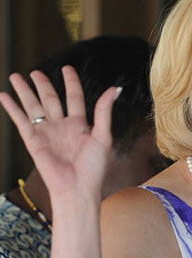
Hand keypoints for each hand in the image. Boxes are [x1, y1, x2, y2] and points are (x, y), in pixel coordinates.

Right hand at [0, 66, 120, 199]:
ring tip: (15, 76)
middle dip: (42, 84)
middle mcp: (61, 126)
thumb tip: (115, 89)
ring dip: (24, 91)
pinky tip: (4, 95)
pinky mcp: (33, 141)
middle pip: (50, 99)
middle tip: (35, 71)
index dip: (71, 82)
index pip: (74, 97)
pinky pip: (21, 120)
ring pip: (33, 106)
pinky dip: (12, 108)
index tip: (67, 69)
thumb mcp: (103, 136)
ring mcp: (46, 133)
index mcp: (79, 125)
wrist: (78, 188)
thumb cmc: (94, 168)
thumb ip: (104, 111)